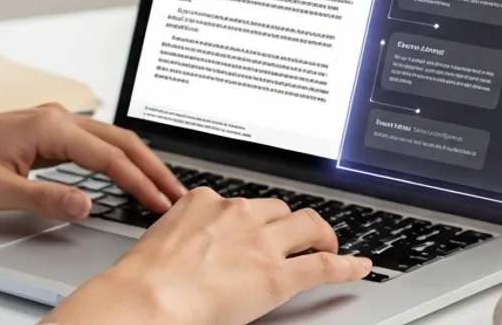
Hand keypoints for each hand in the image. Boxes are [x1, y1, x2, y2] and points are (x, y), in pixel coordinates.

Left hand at [0, 103, 185, 220]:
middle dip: (153, 168)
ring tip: (162, 188)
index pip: (109, 156)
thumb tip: (87, 206)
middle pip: (121, 141)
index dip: (140, 182)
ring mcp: (55, 121)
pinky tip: (128, 174)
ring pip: (112, 139)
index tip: (161, 203)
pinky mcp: (50, 131)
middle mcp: (58, 118)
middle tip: (178, 196)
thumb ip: (47, 198)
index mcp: (51, 127)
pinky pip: (96, 142)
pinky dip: (119, 159)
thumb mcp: (0, 191)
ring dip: (139, 162)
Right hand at [45, 188, 371, 324]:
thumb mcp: (161, 239)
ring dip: (321, 235)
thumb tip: (185, 244)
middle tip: (299, 235)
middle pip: (278, 209)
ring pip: (306, 226)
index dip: (253, 217)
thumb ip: (183, 233)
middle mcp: (237, 213)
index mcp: (204, 202)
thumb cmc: (143, 279)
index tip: (257, 224)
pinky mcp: (277, 274)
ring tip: (329, 245)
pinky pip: (322, 265)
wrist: (147, 299)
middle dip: (290, 222)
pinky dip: (345, 265)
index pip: (239, 202)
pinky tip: (358, 267)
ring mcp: (260, 242)